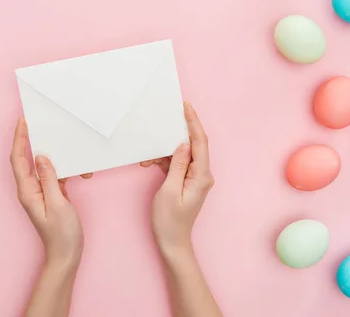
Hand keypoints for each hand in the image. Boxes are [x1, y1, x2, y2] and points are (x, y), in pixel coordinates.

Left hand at [10, 116, 90, 267]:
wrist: (66, 255)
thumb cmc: (61, 234)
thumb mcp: (57, 204)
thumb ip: (49, 179)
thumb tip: (40, 156)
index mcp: (27, 191)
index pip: (18, 159)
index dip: (18, 138)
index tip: (23, 121)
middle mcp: (30, 189)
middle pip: (26, 158)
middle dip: (29, 139)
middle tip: (37, 122)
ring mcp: (40, 192)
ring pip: (42, 166)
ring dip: (51, 154)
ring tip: (59, 141)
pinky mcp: (51, 195)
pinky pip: (53, 175)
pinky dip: (63, 168)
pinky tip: (74, 166)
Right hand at [141, 102, 213, 255]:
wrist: (172, 242)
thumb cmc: (169, 220)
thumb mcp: (170, 190)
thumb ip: (178, 165)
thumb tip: (183, 144)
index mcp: (202, 175)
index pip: (200, 142)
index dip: (193, 122)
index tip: (186, 107)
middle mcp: (202, 174)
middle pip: (193, 145)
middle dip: (178, 132)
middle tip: (167, 118)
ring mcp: (194, 178)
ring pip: (182, 154)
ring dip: (165, 151)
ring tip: (148, 156)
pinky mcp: (185, 182)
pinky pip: (177, 164)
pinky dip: (164, 161)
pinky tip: (150, 162)